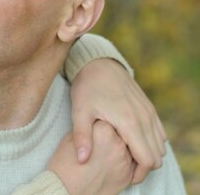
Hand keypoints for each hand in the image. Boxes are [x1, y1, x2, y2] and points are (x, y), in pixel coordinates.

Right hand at [48, 121, 133, 194]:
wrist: (66, 187)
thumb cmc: (65, 161)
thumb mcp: (71, 137)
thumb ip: (88, 128)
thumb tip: (97, 125)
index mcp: (103, 129)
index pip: (107, 119)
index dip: (99, 123)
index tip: (93, 127)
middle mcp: (118, 143)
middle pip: (122, 133)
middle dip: (113, 135)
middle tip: (100, 141)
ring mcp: (125, 160)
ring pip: (129, 148)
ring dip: (121, 148)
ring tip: (105, 152)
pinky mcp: (128, 175)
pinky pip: (131, 164)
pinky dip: (123, 161)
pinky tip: (110, 162)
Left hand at [70, 58, 166, 182]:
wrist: (98, 64)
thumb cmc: (87, 88)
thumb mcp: (79, 112)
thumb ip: (82, 137)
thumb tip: (82, 160)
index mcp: (129, 123)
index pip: (147, 160)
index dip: (138, 173)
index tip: (124, 175)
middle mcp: (145, 119)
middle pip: (157, 156)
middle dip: (144, 167)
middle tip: (124, 167)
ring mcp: (149, 113)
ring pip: (160, 145)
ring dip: (148, 153)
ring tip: (125, 155)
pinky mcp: (149, 108)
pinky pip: (159, 133)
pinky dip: (151, 142)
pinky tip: (131, 141)